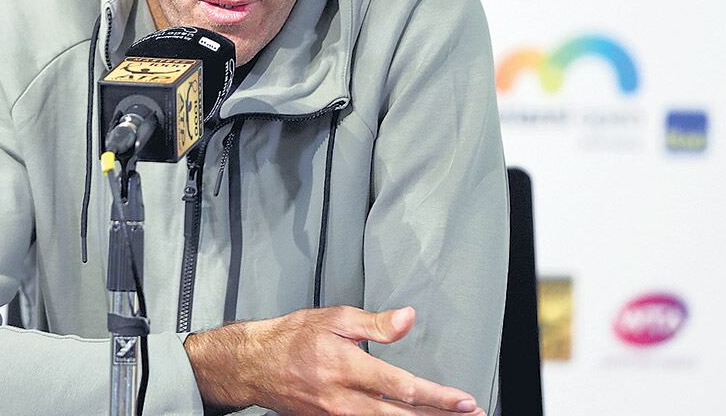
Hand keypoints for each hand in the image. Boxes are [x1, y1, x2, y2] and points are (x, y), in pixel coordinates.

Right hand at [183, 305, 485, 415]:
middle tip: (470, 414)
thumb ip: (374, 323)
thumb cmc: (291, 338)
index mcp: (346, 368)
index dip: (438, 396)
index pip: (402, 387)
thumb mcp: (333, 319)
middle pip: (401, 415)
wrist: (254, 365)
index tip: (464, 400)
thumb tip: (407, 318)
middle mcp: (343, 399)